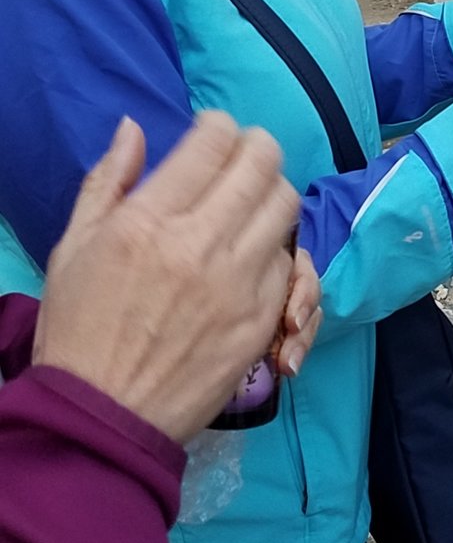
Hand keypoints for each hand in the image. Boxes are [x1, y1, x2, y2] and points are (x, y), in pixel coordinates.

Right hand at [35, 113, 319, 442]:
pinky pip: (288, 262)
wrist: (101, 417)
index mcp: (149, 221)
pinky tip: (252, 254)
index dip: (219, 126)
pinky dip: (275, 248)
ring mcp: (238, 284)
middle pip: (263, 163)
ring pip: (285, 206)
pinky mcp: (260, 321)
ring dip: (270, 193)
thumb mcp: (74, 246)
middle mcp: (200, 245)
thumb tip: (134, 128)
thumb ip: (108, 180)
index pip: (214, 141)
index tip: (212, 134)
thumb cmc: (78, 330)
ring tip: (250, 202)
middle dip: (255, 148)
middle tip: (241, 158)